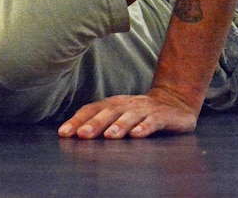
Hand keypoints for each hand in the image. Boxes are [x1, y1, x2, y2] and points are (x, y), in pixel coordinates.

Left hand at [57, 90, 198, 139]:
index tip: (63, 133)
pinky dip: (145, 127)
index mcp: (113, 104)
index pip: (92, 110)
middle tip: (82, 134)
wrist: (174, 102)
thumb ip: (99, 122)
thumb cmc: (139, 113)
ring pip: (130, 116)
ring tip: (109, 136)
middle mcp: (127, 105)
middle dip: (94, 123)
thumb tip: (72, 134)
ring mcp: (145, 109)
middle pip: (108, 112)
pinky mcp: (163, 116)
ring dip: (119, 126)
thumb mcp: (118, 114)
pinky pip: (153, 121)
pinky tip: (137, 135)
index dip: (77, 120)